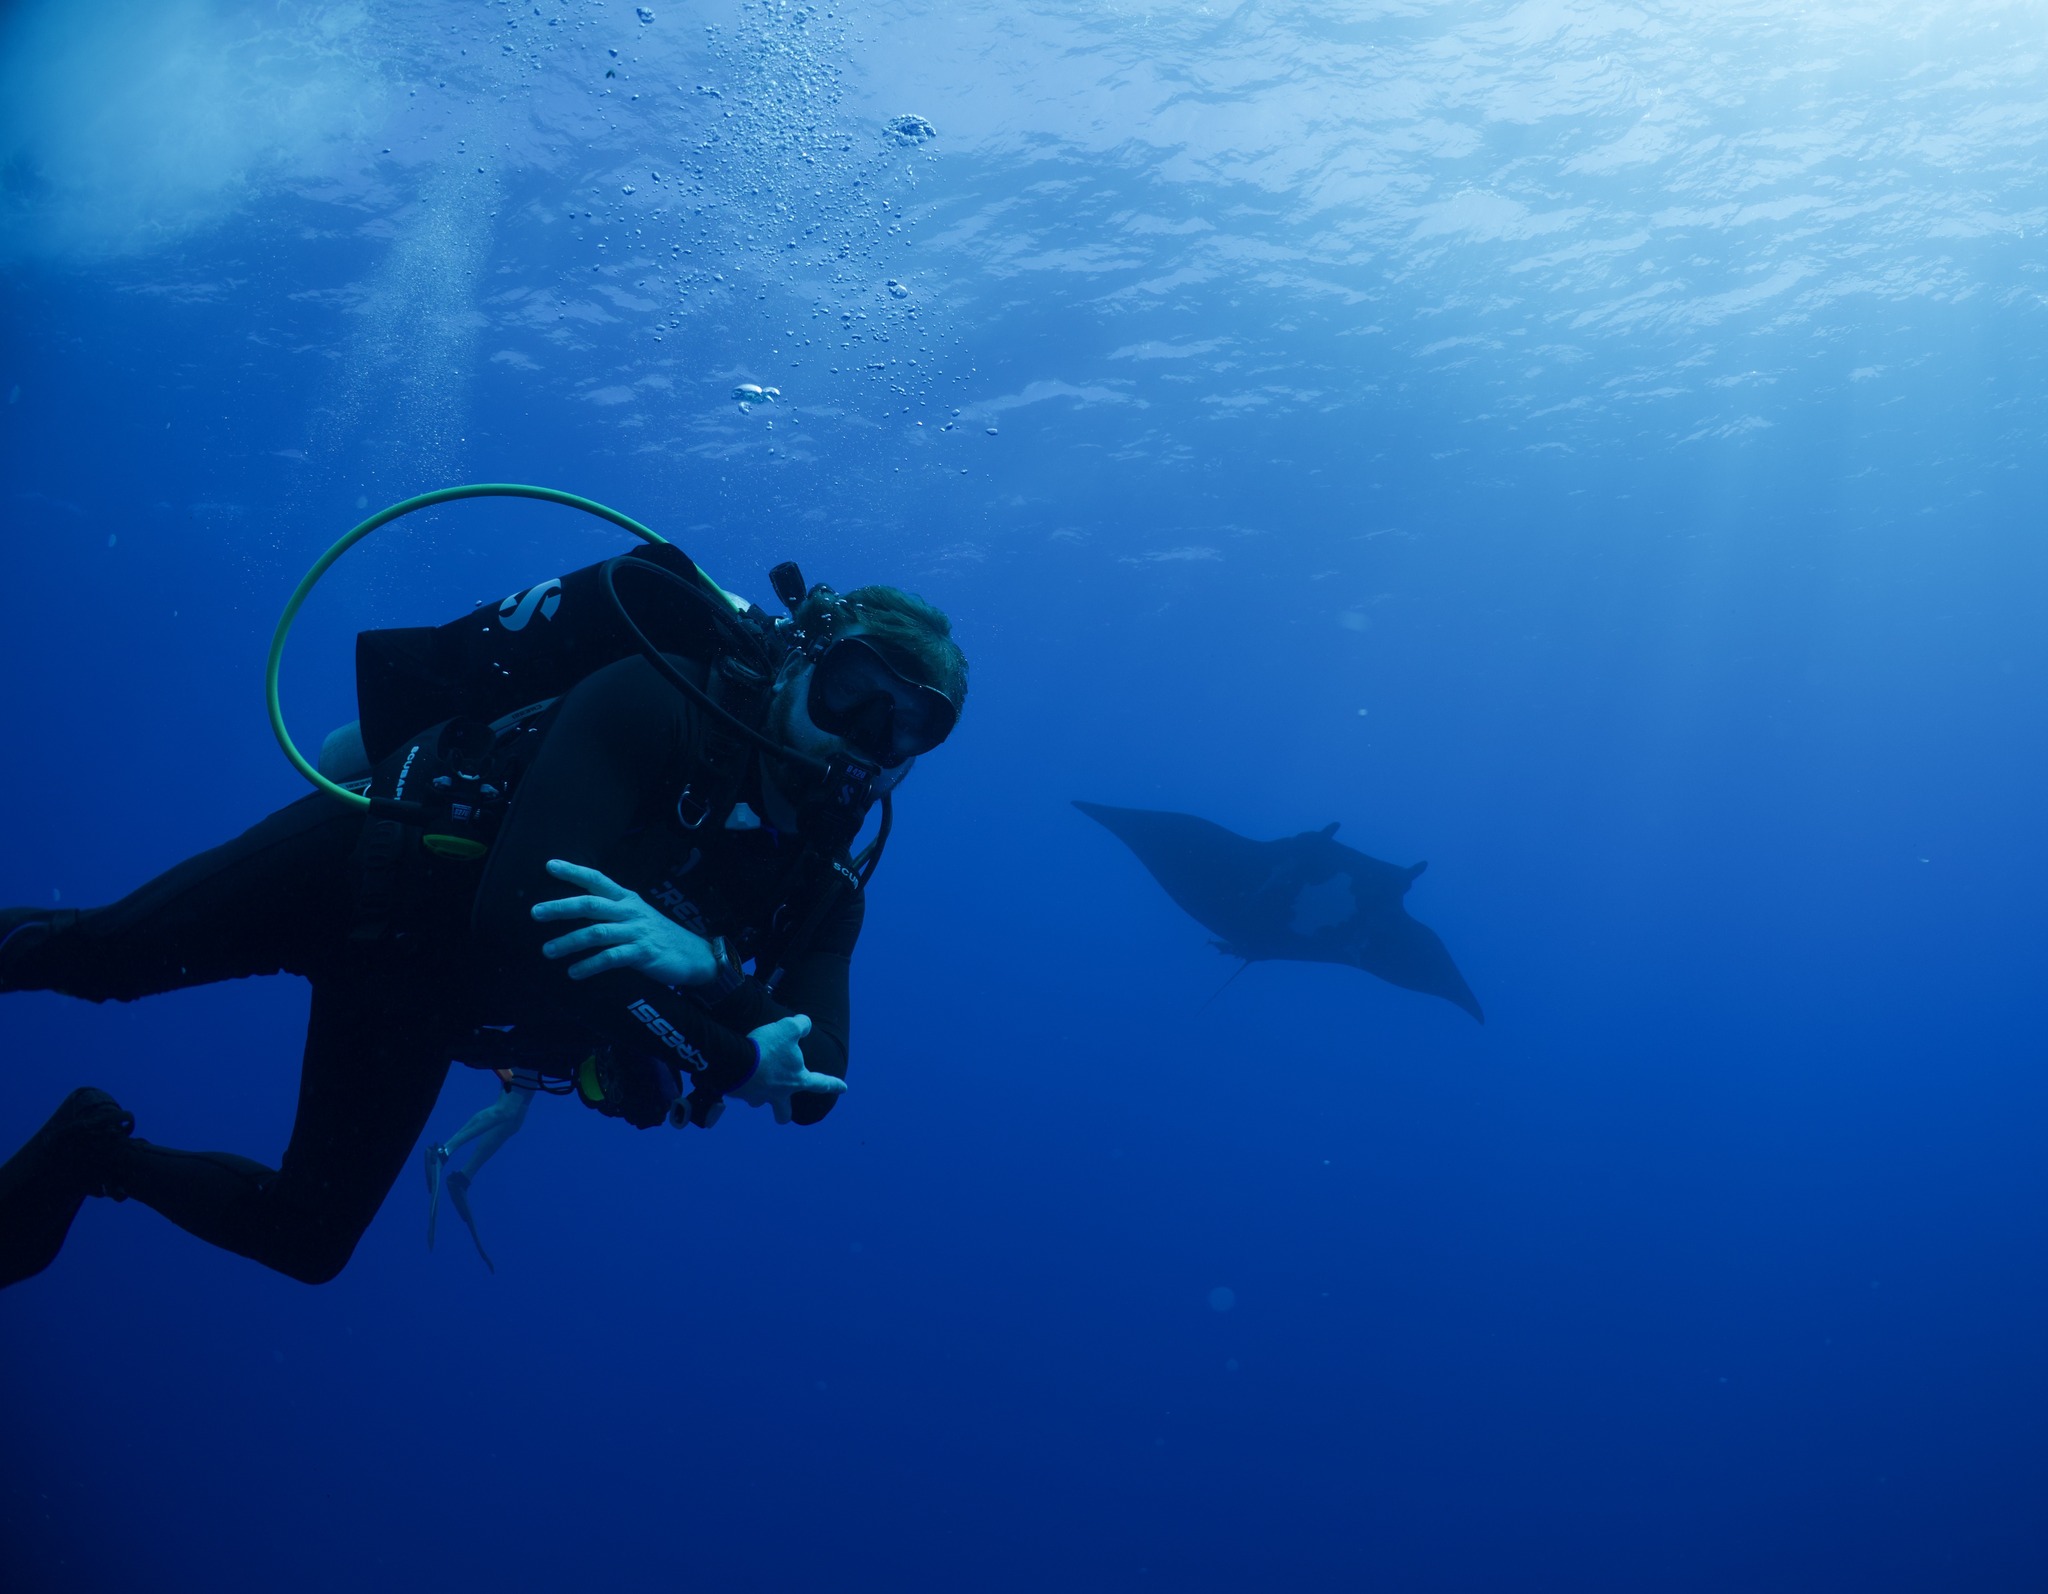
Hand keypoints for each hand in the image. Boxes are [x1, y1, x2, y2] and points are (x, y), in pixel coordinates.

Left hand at [531, 860, 716, 986]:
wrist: (695, 955)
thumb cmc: (660, 936)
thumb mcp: (638, 916)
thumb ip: (612, 912)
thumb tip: (579, 911)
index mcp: (627, 899)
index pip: (597, 879)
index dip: (574, 871)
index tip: (549, 865)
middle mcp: (629, 911)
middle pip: (591, 904)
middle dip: (561, 907)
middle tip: (536, 913)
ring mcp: (636, 932)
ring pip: (596, 933)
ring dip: (569, 942)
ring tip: (548, 951)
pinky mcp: (642, 953)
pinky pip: (610, 958)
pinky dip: (589, 965)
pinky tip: (574, 973)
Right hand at [733, 1014, 845, 1123]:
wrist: (736, 1060)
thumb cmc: (768, 1047)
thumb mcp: (789, 1028)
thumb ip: (801, 1025)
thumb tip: (805, 1024)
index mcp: (797, 1080)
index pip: (820, 1084)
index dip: (833, 1085)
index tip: (844, 1089)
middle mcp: (778, 1094)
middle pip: (784, 1113)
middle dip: (784, 1113)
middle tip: (782, 1106)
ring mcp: (758, 1096)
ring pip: (759, 1102)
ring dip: (759, 1095)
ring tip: (754, 1078)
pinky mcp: (739, 1094)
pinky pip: (742, 1092)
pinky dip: (742, 1084)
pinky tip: (739, 1072)